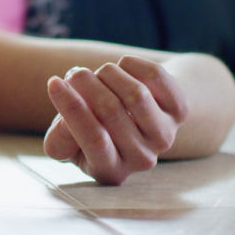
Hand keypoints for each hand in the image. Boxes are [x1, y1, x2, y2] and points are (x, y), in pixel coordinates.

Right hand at [43, 56, 189, 185]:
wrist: (134, 118)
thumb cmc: (93, 127)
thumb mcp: (68, 141)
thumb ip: (59, 140)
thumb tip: (66, 123)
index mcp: (109, 170)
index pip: (94, 139)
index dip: (72, 108)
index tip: (54, 82)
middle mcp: (141, 159)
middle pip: (110, 109)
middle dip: (84, 82)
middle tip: (75, 74)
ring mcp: (165, 136)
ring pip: (135, 93)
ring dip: (107, 72)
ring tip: (100, 74)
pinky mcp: (180, 111)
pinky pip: (154, 76)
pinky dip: (130, 64)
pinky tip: (123, 69)